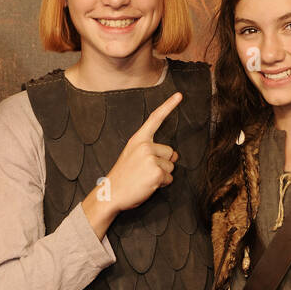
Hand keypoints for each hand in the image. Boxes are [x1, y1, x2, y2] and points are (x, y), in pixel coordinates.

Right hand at [106, 91, 181, 210]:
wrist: (111, 193)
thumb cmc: (122, 177)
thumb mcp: (132, 156)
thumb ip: (151, 151)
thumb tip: (175, 155)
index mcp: (138, 139)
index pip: (155, 119)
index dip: (168, 106)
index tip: (179, 95)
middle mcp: (145, 146)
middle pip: (170, 152)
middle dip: (163, 163)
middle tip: (145, 172)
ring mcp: (151, 159)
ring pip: (171, 166)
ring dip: (162, 175)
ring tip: (145, 179)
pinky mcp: (156, 172)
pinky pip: (169, 178)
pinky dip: (162, 184)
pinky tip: (148, 185)